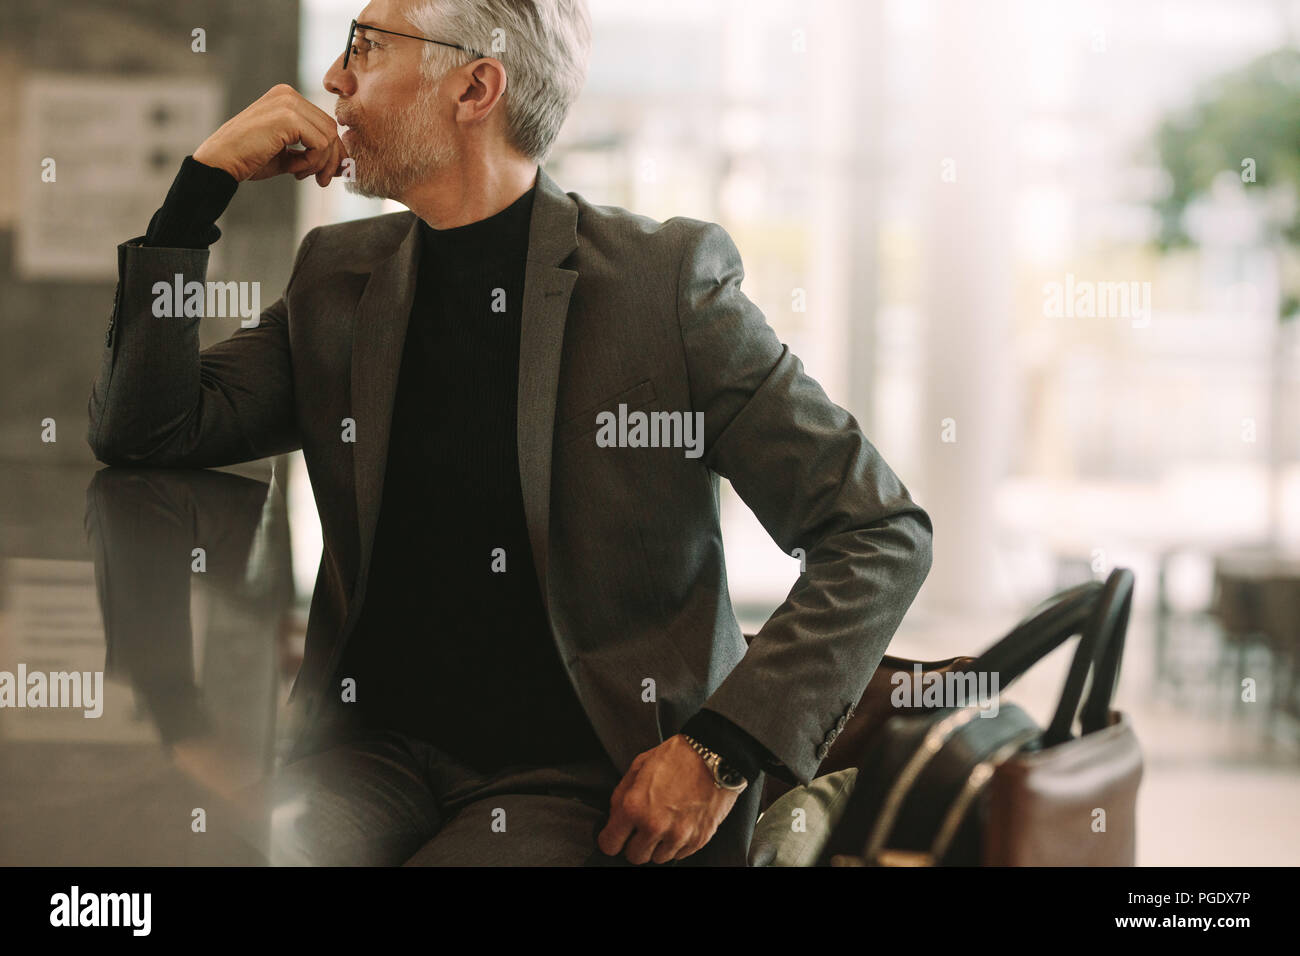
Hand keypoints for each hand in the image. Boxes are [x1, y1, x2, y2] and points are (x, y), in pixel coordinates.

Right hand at [193, 84, 347, 186]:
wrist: (220, 163)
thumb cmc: (249, 159)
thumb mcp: (287, 153)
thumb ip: (311, 151)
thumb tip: (343, 163)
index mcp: (287, 98)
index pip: (325, 123)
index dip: (332, 152)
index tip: (325, 174)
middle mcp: (288, 95)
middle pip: (331, 128)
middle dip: (331, 159)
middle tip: (321, 181)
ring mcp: (287, 103)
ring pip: (329, 137)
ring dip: (320, 163)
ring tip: (300, 175)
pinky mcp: (288, 117)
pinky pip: (320, 144)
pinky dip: (312, 162)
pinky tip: (294, 171)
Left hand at [596, 734, 740, 863]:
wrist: (715, 756)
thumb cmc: (678, 756)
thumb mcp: (639, 765)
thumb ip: (621, 794)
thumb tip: (615, 816)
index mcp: (634, 807)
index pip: (609, 845)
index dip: (610, 840)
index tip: (616, 836)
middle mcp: (654, 825)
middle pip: (634, 857)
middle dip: (634, 844)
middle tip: (641, 829)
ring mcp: (678, 835)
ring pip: (657, 859)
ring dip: (657, 845)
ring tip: (665, 823)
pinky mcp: (698, 840)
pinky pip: (680, 854)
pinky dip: (677, 844)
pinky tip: (680, 823)